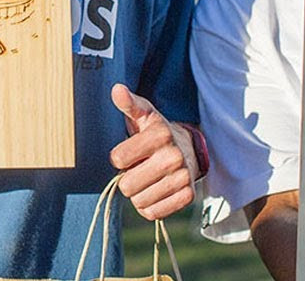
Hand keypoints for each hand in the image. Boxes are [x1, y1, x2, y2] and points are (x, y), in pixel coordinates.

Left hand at [108, 83, 197, 219]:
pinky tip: (155, 191)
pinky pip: (154, 213)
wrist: (188, 149)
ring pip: (139, 201)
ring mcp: (182, 178)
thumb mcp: (144, 114)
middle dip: (127, 179)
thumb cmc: (156, 132)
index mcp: (160, 134)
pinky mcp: (187, 196)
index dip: (119, 158)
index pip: (118, 159)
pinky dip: (150, 206)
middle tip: (138, 168)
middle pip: (128, 185)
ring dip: (138, 194)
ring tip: (147, 179)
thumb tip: (116, 90)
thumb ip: (129, 103)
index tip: (129, 152)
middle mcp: (173, 156)